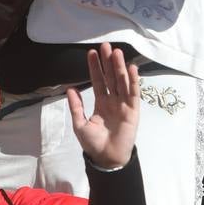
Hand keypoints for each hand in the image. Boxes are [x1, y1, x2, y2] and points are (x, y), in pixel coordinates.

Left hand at [68, 42, 139, 169]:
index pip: (98, 81)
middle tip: (105, 46)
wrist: (107, 158)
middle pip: (110, 77)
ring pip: (122, 81)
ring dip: (120, 67)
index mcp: (101, 102)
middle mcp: (113, 100)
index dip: (95, 67)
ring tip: (116, 52)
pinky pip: (133, 93)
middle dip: (108, 62)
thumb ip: (76, 107)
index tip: (92, 53)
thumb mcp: (80, 124)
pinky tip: (132, 68)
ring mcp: (123, 104)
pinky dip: (133, 80)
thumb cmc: (93, 144)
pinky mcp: (133, 110)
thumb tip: (70, 89)